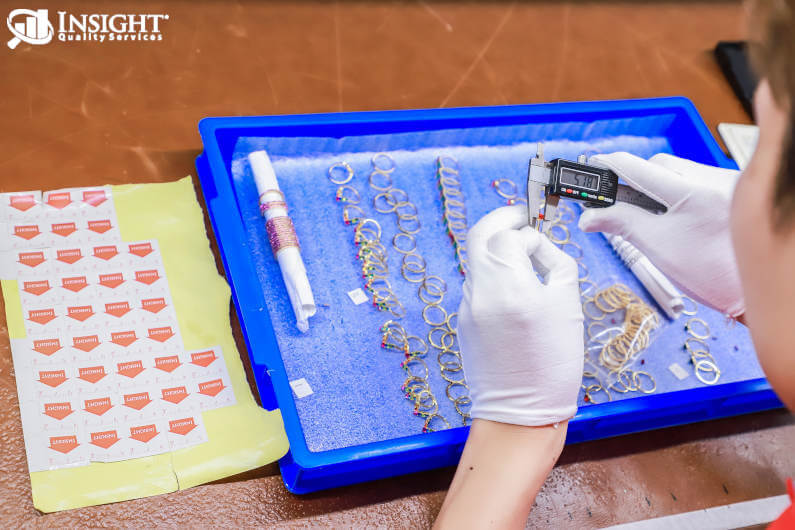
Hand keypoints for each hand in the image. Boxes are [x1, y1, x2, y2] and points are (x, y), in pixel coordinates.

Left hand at [458, 205, 583, 425]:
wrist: (521, 412)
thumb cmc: (553, 362)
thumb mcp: (568, 305)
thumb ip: (554, 262)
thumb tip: (536, 244)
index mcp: (510, 286)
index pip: (508, 234)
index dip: (527, 228)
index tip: (540, 230)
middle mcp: (481, 292)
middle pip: (479, 235)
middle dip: (500, 221)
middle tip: (521, 218)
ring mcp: (466, 306)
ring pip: (478, 261)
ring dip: (498, 252)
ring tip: (525, 263)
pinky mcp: (462, 320)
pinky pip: (477, 286)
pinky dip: (494, 278)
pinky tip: (515, 295)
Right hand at [577, 152, 743, 316]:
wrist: (754, 291)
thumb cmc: (712, 275)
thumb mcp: (658, 249)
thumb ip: (621, 224)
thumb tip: (590, 216)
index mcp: (692, 193)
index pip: (638, 167)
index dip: (609, 166)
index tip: (592, 167)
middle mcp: (714, 179)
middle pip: (659, 164)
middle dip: (636, 179)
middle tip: (617, 201)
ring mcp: (727, 182)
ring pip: (679, 169)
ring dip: (659, 185)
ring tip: (651, 214)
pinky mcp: (734, 189)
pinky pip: (697, 179)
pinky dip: (679, 191)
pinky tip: (677, 214)